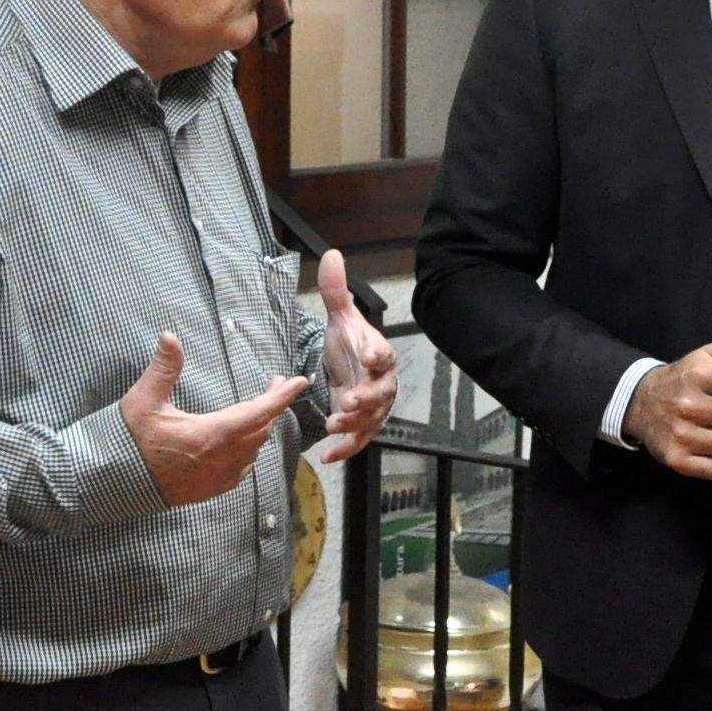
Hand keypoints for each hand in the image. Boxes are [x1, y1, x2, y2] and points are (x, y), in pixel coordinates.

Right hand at [119, 333, 308, 509]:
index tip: (300, 382)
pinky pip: (243, 468)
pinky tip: (244, 442)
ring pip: (255, 449)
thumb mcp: (143, 400)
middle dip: (272, 406)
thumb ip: (163, 368)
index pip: (259, 412)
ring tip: (260, 409)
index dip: (282, 396)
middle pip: (262, 429)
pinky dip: (249, 449)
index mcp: (213, 434)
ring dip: (261, 427)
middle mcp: (223, 458)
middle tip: (275, 386)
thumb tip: (170, 336)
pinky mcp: (212, 488)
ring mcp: (219, 477)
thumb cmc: (129, 440)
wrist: (114, 482)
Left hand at [311, 250, 396, 464]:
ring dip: (353, 425)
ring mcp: (373, 408)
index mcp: (378, 354)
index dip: (378, 354)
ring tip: (333, 425)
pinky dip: (345, 449)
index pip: (383, 353)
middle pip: (380, 392)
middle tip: (349, 401)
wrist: (350, 369)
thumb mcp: (339, 317)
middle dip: (366, 398)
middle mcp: (381, 382)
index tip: (370, 355)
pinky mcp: (362, 426)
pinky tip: (328, 455)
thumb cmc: (349, 344)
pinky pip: (358, 440)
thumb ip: (335, 290)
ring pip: (370, 420)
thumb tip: (331, 254)